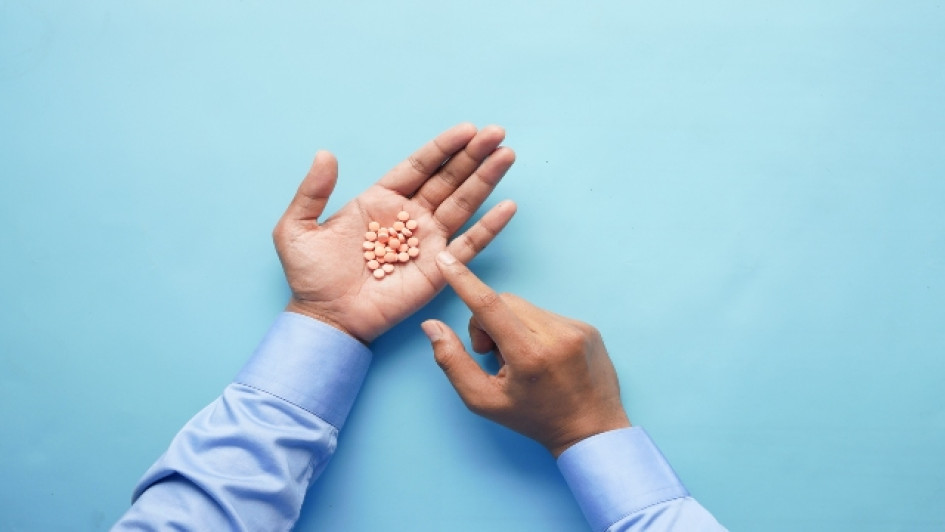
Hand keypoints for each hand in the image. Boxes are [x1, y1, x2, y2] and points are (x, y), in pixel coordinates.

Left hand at [274, 123, 515, 342]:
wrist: (324, 318)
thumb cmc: (310, 277)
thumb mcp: (297, 228)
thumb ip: (312, 191)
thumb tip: (325, 154)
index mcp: (381, 202)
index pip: (419, 167)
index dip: (443, 148)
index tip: (467, 129)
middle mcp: (409, 217)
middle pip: (448, 179)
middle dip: (473, 156)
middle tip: (497, 133)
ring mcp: (427, 242)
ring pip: (462, 203)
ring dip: (485, 180)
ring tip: (507, 155)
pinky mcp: (438, 269)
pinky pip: (468, 245)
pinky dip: (489, 227)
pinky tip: (507, 206)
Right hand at [421, 251, 630, 456]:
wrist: (591, 430)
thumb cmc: (534, 419)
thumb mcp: (484, 400)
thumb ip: (452, 361)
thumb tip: (431, 326)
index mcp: (529, 355)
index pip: (489, 305)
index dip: (463, 280)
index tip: (445, 259)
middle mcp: (556, 335)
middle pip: (503, 302)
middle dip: (488, 322)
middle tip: (492, 354)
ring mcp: (576, 328)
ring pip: (524, 307)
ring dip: (512, 326)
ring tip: (522, 360)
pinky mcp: (587, 327)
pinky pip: (546, 314)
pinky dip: (535, 330)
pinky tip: (543, 358)